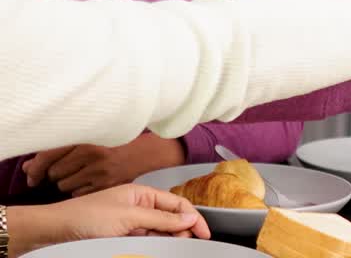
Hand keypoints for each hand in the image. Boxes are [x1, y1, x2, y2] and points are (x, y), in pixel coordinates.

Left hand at [7, 184, 209, 254]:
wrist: (55, 230)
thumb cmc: (86, 216)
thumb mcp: (129, 216)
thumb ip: (161, 218)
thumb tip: (188, 219)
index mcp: (142, 193)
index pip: (177, 203)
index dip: (193, 217)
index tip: (204, 233)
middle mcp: (138, 205)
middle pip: (170, 218)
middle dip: (182, 230)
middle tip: (187, 244)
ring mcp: (129, 222)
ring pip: (158, 231)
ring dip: (167, 238)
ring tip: (173, 247)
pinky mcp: (121, 236)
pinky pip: (144, 239)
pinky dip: (153, 244)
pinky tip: (155, 248)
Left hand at [24, 135, 184, 196]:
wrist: (148, 150)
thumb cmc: (117, 140)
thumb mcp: (91, 136)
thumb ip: (59, 149)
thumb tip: (31, 166)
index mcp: (87, 136)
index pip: (48, 155)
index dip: (36, 167)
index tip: (33, 172)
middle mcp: (92, 153)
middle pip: (55, 172)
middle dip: (55, 173)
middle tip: (64, 169)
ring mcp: (100, 170)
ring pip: (65, 185)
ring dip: (67, 182)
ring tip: (80, 174)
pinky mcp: (107, 184)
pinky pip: (79, 193)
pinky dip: (80, 189)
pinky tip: (89, 181)